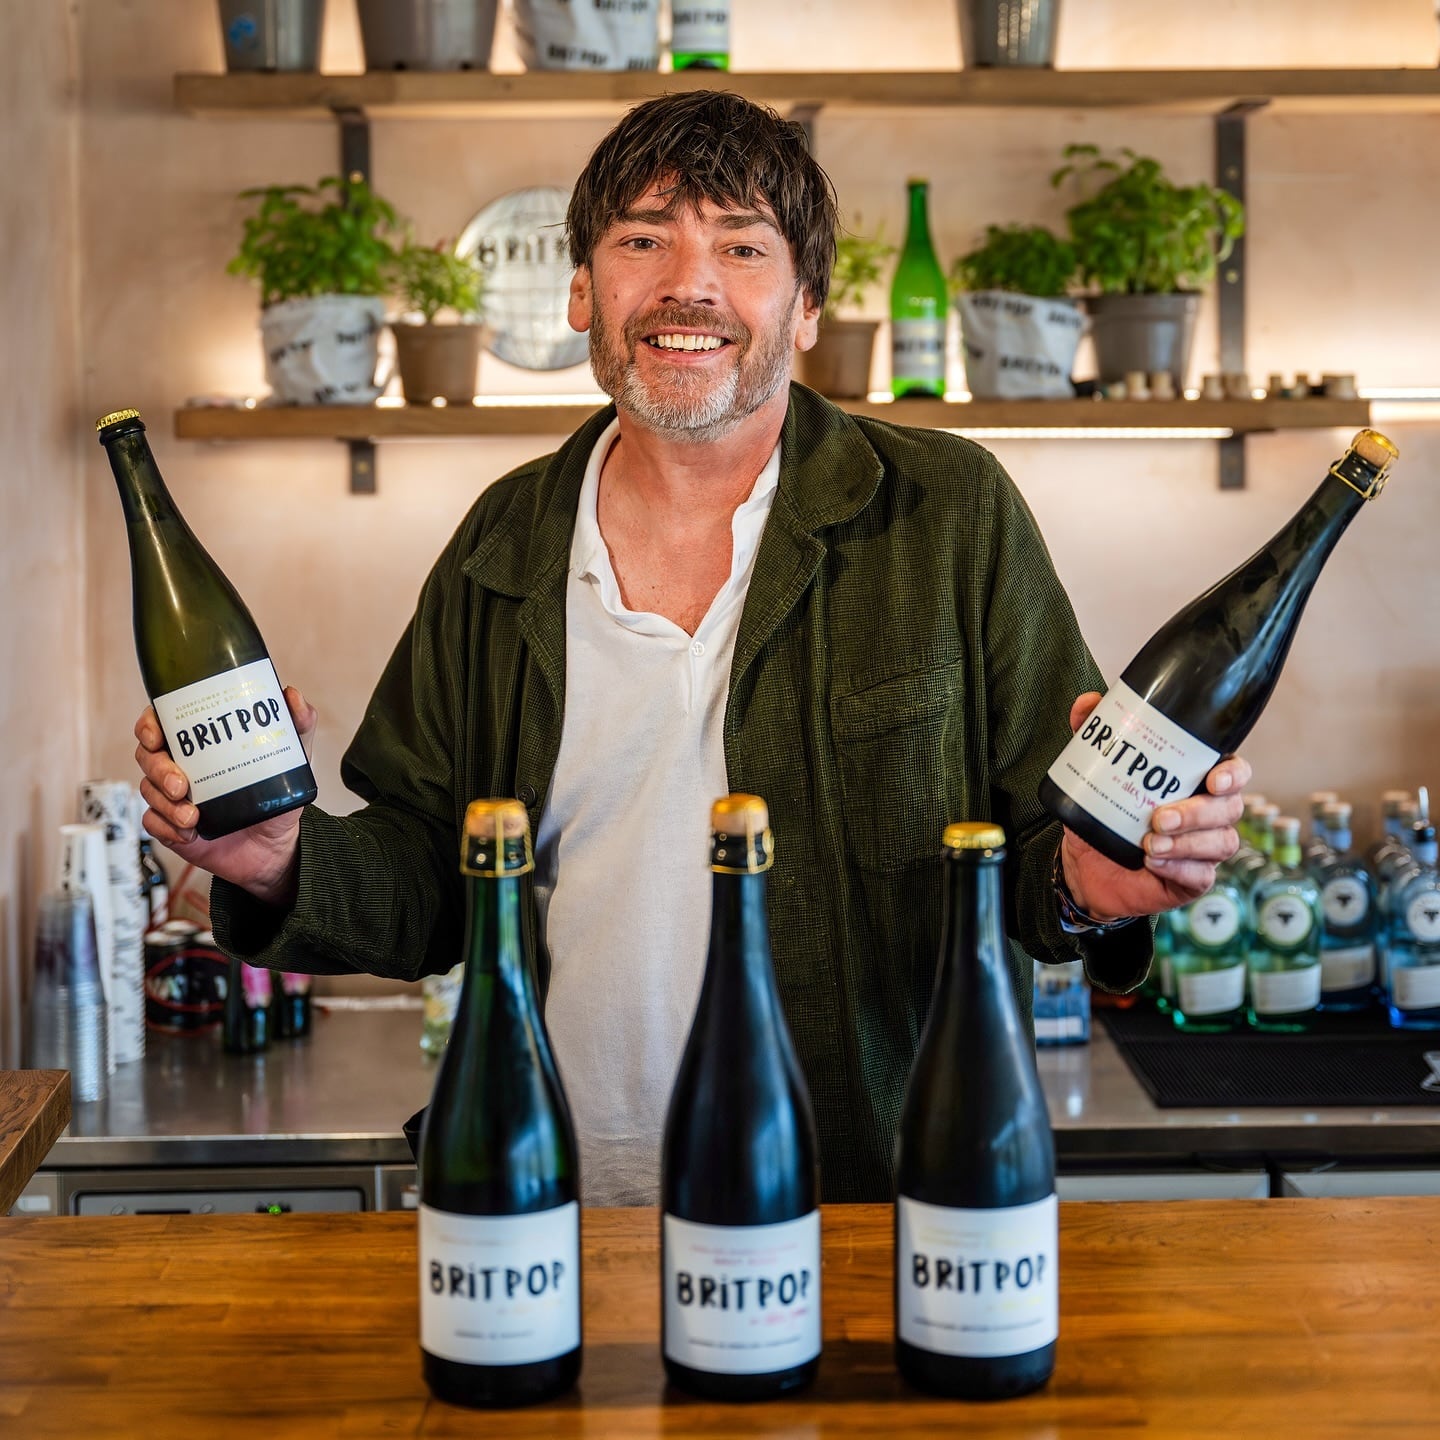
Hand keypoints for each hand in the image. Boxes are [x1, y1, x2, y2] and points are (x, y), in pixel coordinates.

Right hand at [134, 685, 316, 907]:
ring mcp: (174, 797)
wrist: (277, 843)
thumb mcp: (291, 757)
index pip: (162, 722)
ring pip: (148, 790)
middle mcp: (181, 765)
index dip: (149, 725)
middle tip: (181, 785)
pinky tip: (189, 833)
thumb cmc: (277, 794)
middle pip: (148, 756)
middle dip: (158, 769)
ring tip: (191, 816)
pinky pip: (153, 823)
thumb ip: (297, 724)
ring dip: (165, 803)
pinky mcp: (172, 826)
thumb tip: (292, 695)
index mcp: (201, 743)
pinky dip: (167, 828)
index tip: (157, 735)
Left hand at [1058, 692, 1249, 920]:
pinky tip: (1155, 863)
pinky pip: (1201, 875)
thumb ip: (1093, 734)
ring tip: (1151, 843)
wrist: (1086, 866)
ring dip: (1188, 843)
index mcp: (1197, 781)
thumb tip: (1088, 702)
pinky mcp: (1193, 879)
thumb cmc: (1105, 814)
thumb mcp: (1095, 773)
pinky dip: (1179, 868)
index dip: (1233, 774)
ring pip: (1222, 842)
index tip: (1213, 778)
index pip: (1234, 771)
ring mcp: (1205, 848)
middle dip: (1199, 812)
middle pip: (1230, 807)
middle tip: (1160, 817)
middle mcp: (1210, 813)